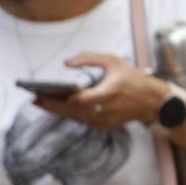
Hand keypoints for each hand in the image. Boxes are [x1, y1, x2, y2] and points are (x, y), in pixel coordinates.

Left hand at [33, 53, 164, 129]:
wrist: (153, 103)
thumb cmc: (132, 78)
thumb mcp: (114, 61)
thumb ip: (89, 58)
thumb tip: (66, 63)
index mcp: (110, 93)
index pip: (83, 100)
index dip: (64, 99)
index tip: (45, 93)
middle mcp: (105, 110)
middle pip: (72, 111)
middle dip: (51, 105)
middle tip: (33, 98)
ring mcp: (103, 121)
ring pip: (73, 117)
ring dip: (55, 109)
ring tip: (38, 100)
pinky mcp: (102, 126)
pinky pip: (80, 119)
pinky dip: (66, 113)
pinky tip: (53, 106)